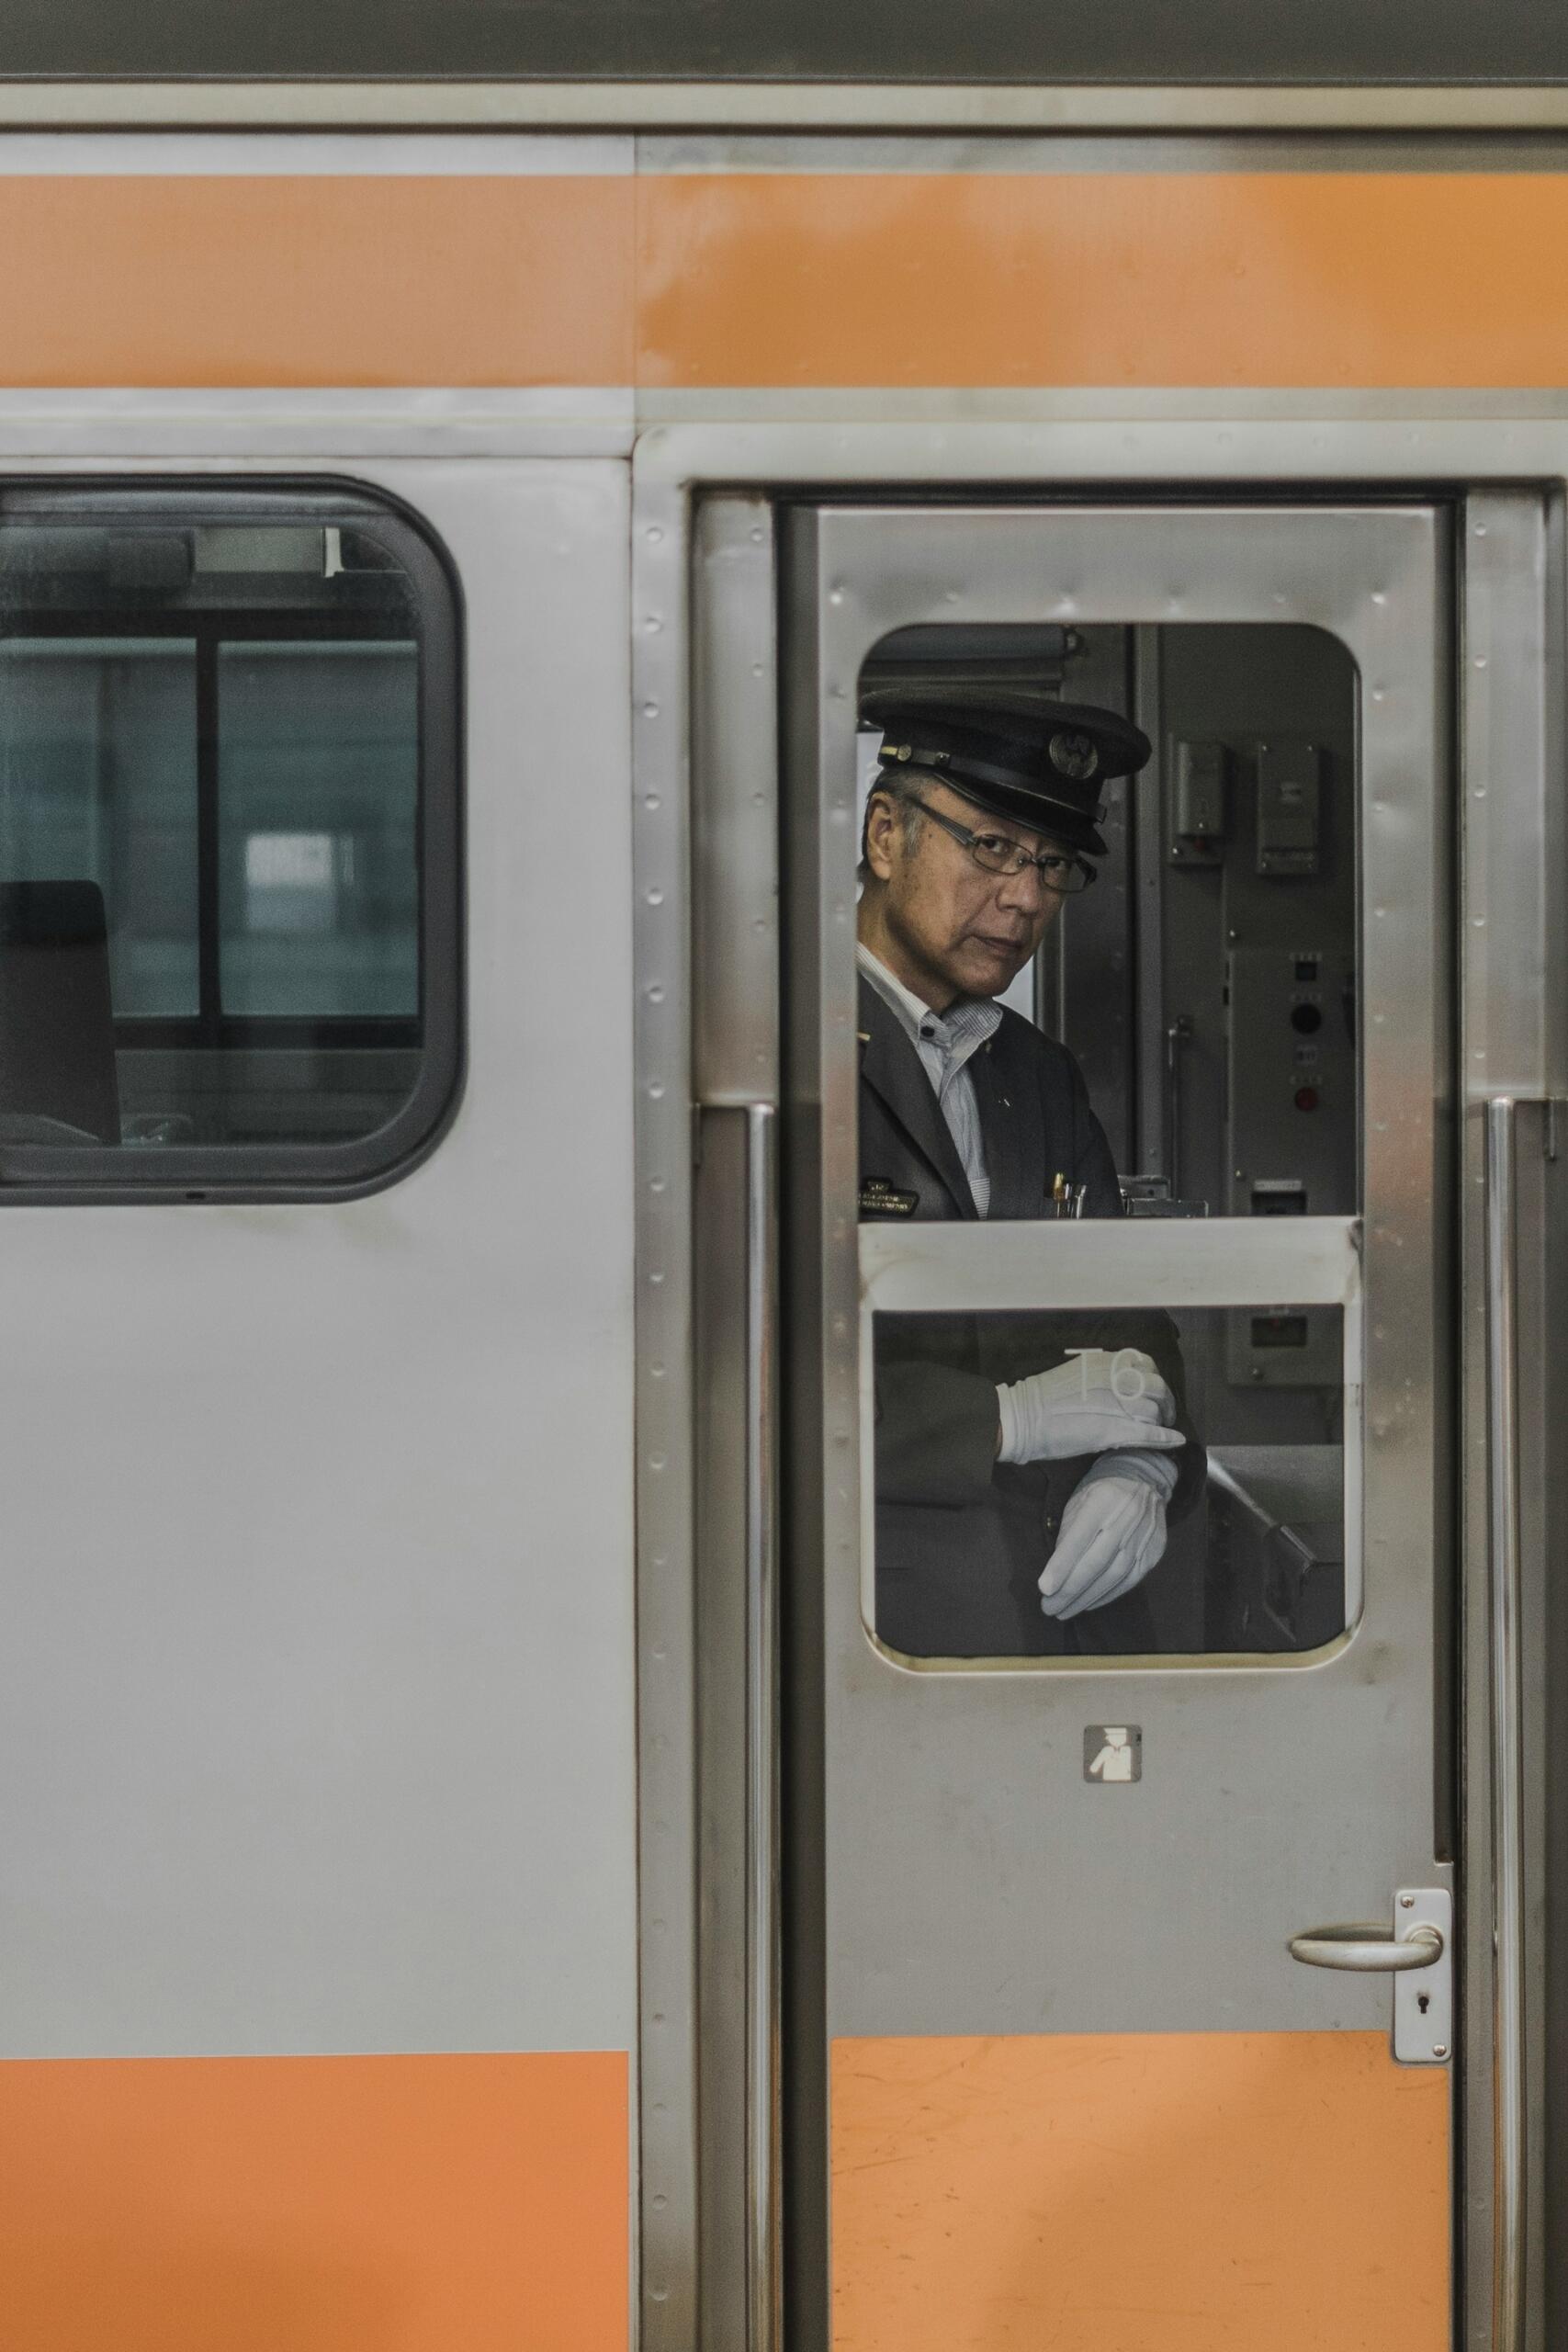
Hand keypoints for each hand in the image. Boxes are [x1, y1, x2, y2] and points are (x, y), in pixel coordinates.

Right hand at [996, 1348, 1183, 1466]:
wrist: (1021, 1418)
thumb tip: (1125, 1385)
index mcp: (1106, 1362)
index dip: (1155, 1381)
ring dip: (1161, 1423)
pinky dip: (1165, 1438)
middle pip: (1157, 1388)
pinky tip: (1175, 1441)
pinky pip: (1148, 1433)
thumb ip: (1104, 1375)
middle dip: (1165, 1403)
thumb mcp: (1078, 1373)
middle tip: (1163, 1415)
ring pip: (1154, 1412)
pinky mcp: (1112, 1430)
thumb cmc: (1043, 1398)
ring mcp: (1115, 1404)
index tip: (1155, 1392)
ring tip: (1159, 1431)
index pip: (1147, 1365)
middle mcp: (1115, 1378)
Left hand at [1038, 1450, 1177, 1619]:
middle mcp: (1126, 1518)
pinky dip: (1107, 1595)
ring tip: (1064, 1611)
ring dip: (1086, 1598)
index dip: (1062, 1564)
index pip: (1080, 1537)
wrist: (1144, 1479)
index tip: (1045, 1588)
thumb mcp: (1078, 1502)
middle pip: (1096, 1562)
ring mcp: (1144, 1537)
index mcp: (1102, 1500)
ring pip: (1113, 1576)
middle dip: (1070, 1590)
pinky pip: (1129, 1581)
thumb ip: (1068, 1533)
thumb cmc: (1100, 1492)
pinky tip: (1089, 1604)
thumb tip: (1056, 1572)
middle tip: (1049, 1608)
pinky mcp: (1154, 1552)